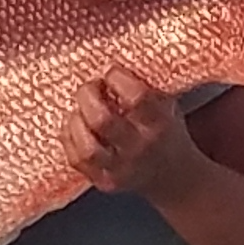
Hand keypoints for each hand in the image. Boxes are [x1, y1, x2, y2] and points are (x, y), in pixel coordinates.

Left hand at [65, 66, 201, 201]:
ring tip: (81, 110)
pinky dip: (69, 137)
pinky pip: (76, 159)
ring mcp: (121, 170)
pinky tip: (77, 127)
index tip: (112, 72)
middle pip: (103, 120)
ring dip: (76, 120)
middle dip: (88, 95)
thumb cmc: (166, 132)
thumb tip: (110, 63)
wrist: (174, 176)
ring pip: (86, 147)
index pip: (136, 98)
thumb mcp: (167, 104)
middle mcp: (140, 149)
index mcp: (160, 125)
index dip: (117, 78)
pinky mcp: (104, 182)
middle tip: (90, 88)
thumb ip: (144, 86)